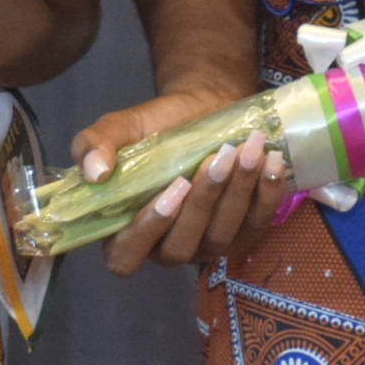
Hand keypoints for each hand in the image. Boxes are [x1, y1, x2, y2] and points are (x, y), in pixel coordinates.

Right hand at [72, 86, 292, 276]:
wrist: (205, 108)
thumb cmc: (159, 126)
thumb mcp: (121, 127)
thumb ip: (94, 144)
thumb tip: (94, 172)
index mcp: (127, 231)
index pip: (126, 256)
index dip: (147, 230)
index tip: (172, 188)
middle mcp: (167, 247)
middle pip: (182, 246)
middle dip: (203, 201)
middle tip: (218, 157)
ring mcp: (208, 244)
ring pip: (222, 235)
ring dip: (238, 192)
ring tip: (246, 150)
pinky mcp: (245, 233)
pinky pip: (258, 223)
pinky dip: (267, 193)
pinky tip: (271, 161)